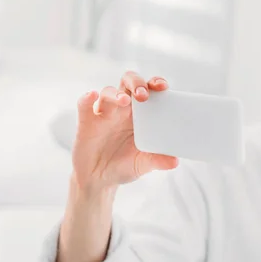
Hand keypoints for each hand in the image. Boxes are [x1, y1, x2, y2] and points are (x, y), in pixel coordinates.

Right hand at [71, 71, 178, 193]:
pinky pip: (84, 104)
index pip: (149, 89)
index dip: (156, 83)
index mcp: (140, 113)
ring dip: (116, 94)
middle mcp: (122, 108)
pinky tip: (91, 96)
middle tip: (143, 95)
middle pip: (128, 82)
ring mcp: (104, 112)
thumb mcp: (143, 164)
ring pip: (108, 91)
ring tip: (124, 101)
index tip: (163, 87)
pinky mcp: (86, 120)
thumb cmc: (124, 165)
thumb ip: (158, 160)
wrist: (98, 179)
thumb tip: (176, 161)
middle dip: (136, 83)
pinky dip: (87, 98)